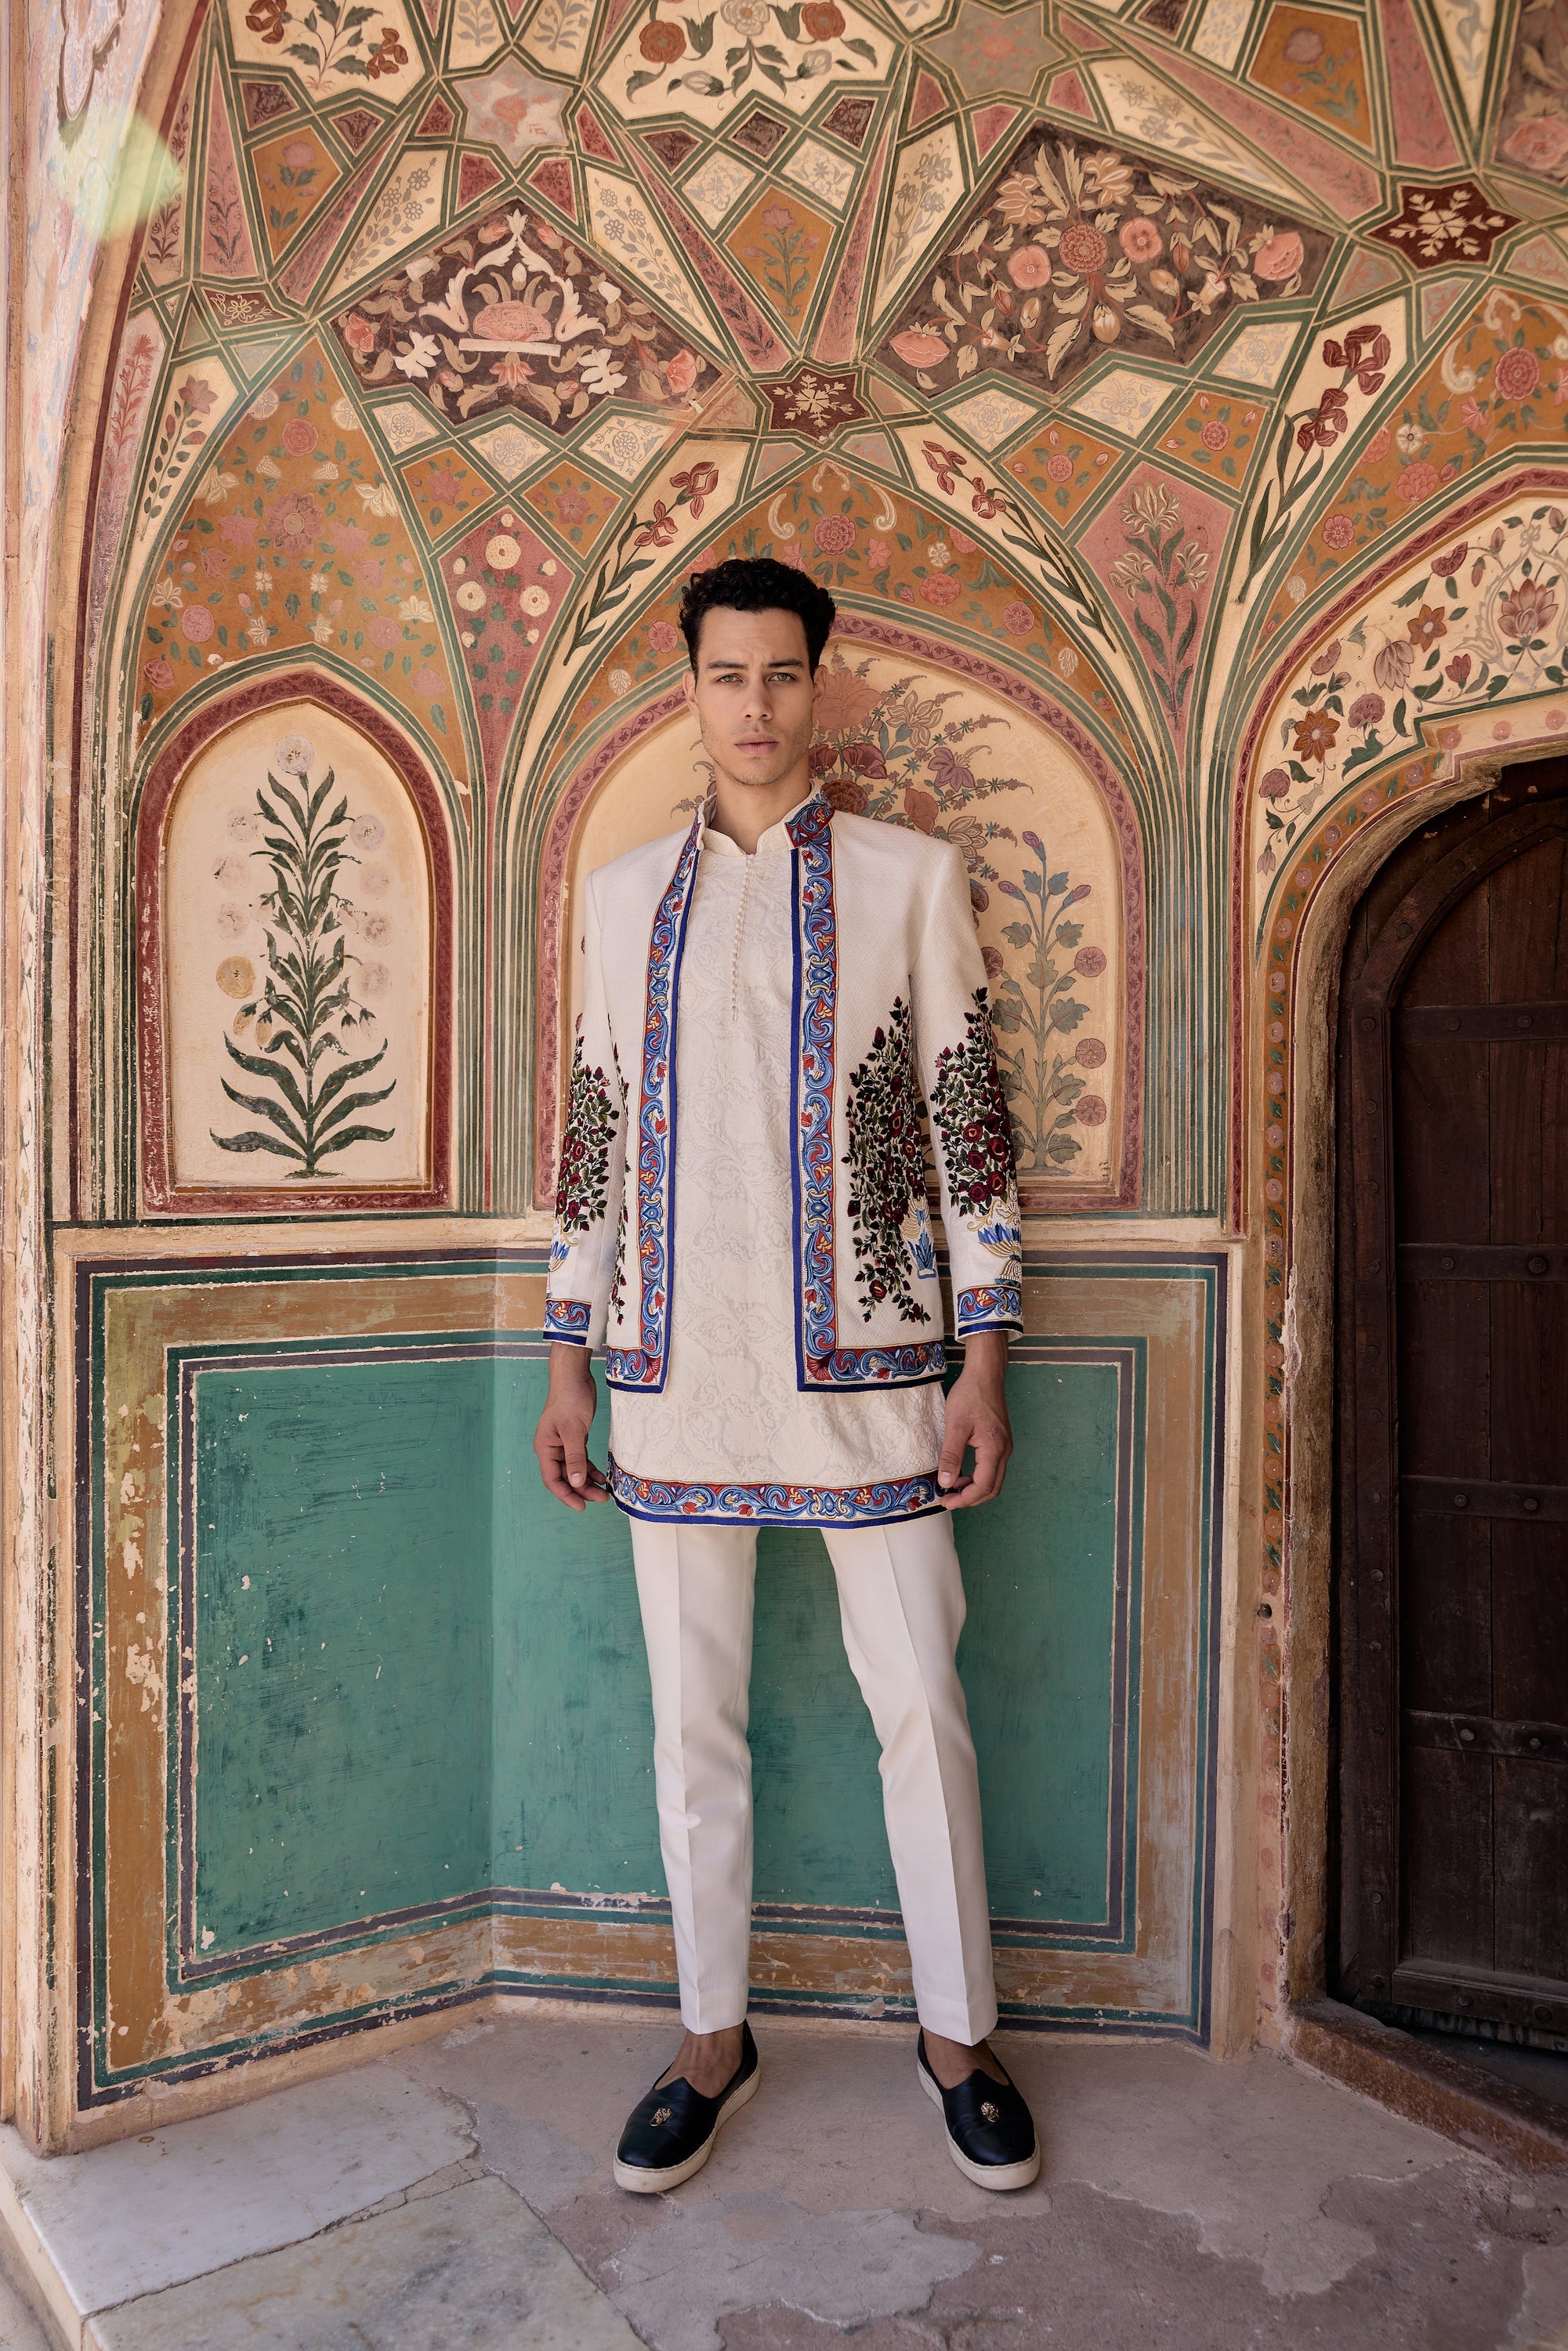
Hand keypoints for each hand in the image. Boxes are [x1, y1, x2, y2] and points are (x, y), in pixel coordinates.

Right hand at [533, 1343, 610, 1510]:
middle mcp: (551, 1449)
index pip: (552, 1479)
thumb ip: (575, 1457)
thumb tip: (577, 1483)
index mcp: (544, 1448)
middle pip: (565, 1477)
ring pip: (574, 1470)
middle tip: (601, 1499)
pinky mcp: (574, 1438)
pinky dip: (590, 1468)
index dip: (566, 1495)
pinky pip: (581, 1459)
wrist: (574, 1376)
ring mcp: (562, 1444)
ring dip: (588, 1481)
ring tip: (604, 1492)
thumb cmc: (570, 1400)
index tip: (581, 1507)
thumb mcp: (574, 1430)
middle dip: (581, 1490)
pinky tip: (602, 1476)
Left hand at [937, 1330, 1011, 1509]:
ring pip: (994, 1479)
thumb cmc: (970, 1395)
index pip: (983, 1486)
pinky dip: (979, 1476)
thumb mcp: (955, 1425)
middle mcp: (1004, 1451)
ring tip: (953, 1486)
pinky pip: (992, 1468)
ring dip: (975, 1488)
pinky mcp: (1001, 1441)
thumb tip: (946, 1482)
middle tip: (949, 1499)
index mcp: (994, 1449)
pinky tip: (963, 1472)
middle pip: (992, 1488)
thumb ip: (951, 1455)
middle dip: (971, 1498)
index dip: (964, 1499)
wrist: (985, 1374)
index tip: (946, 1500)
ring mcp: (1005, 1446)